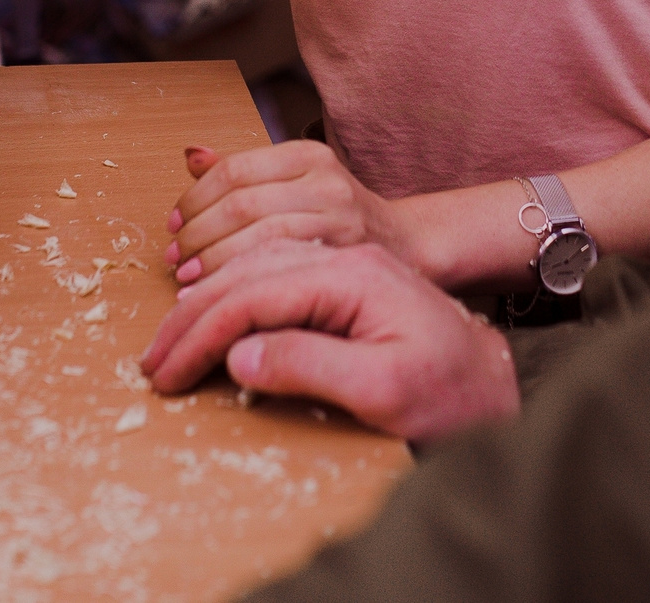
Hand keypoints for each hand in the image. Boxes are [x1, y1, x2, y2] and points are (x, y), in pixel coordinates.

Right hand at [140, 241, 519, 443]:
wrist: (497, 380)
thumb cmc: (451, 393)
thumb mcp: (385, 391)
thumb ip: (311, 367)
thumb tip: (240, 355)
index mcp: (352, 276)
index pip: (252, 294)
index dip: (200, 334)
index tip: (166, 373)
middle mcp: (343, 257)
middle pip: (245, 271)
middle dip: (190, 317)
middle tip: (152, 362)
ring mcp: (343, 263)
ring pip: (253, 262)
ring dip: (205, 297)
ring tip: (170, 339)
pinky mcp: (343, 278)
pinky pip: (272, 267)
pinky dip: (232, 286)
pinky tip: (212, 305)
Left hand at [167, 141, 413, 285]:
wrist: (405, 244)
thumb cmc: (339, 216)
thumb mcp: (296, 181)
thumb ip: (244, 172)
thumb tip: (191, 157)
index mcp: (306, 155)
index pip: (234, 171)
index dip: (193, 200)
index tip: (172, 225)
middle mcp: (325, 179)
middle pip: (241, 204)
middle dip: (196, 235)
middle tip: (173, 259)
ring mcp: (339, 215)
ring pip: (258, 236)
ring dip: (212, 261)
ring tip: (187, 278)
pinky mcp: (345, 253)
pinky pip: (281, 264)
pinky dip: (241, 278)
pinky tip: (221, 292)